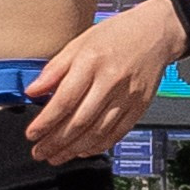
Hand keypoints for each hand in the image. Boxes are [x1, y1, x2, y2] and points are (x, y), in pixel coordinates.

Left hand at [23, 0, 184, 166]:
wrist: (156, 32)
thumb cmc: (117, 34)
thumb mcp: (80, 42)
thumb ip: (55, 68)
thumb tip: (33, 90)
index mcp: (92, 62)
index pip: (65, 100)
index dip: (46, 122)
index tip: (32, 133)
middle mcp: (111, 81)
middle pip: (80, 121)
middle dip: (56, 142)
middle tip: (39, 152)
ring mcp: (128, 96)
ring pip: (98, 132)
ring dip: (74, 149)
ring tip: (57, 156)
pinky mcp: (140, 106)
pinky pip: (118, 133)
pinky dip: (99, 146)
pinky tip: (83, 151)